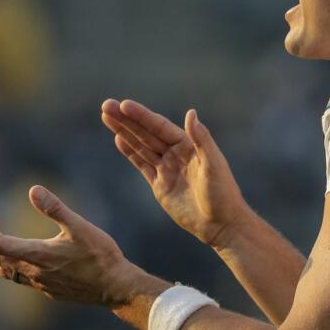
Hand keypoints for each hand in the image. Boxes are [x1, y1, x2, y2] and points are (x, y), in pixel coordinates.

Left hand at [0, 185, 149, 305]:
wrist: (116, 287)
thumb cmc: (100, 255)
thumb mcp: (79, 226)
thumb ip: (55, 208)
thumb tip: (32, 190)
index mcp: (38, 255)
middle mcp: (35, 273)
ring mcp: (41, 285)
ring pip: (8, 272)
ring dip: (0, 254)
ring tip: (4, 238)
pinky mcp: (50, 292)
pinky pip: (23, 280)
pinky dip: (15, 266)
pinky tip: (28, 257)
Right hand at [101, 99, 248, 246]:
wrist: (220, 224)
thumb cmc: (222, 193)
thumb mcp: (213, 165)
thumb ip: (201, 140)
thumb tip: (191, 113)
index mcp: (188, 145)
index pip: (159, 126)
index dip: (141, 116)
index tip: (124, 105)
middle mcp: (175, 154)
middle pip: (146, 133)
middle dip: (126, 120)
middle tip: (107, 105)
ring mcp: (166, 169)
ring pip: (140, 146)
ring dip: (124, 132)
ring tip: (107, 116)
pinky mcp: (160, 185)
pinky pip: (142, 165)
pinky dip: (130, 152)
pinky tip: (118, 139)